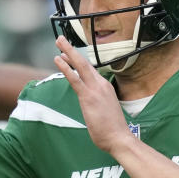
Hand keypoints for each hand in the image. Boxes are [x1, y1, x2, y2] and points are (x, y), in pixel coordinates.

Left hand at [54, 36, 131, 153]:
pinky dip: (66, 68)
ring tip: (59, 41)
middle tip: (61, 39)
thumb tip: (91, 107)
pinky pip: (75, 79)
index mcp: (105, 88)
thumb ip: (97, 105)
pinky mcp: (88, 97)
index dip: (77, 61)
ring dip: (68, 52)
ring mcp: (95, 89)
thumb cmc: (113, 130)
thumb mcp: (105, 112)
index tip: (67, 54)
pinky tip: (58, 59)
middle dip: (72, 49)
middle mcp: (101, 84)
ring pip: (80, 65)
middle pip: (85, 62)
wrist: (120, 138)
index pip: (89, 71)